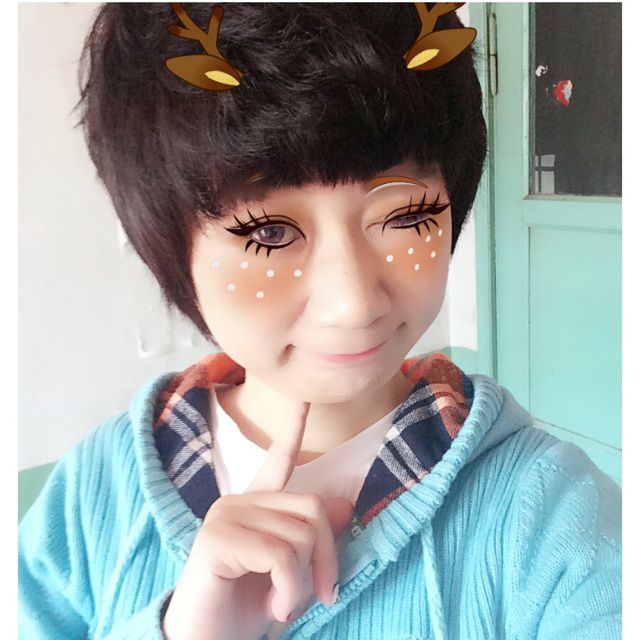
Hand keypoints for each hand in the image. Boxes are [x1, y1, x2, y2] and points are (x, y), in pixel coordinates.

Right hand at [162, 399, 354, 639]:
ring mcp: (225, 516)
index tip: (305, 396)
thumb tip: (346, 505)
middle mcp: (238, 502)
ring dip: (305, 582)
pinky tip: (275, 607)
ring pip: (300, 535)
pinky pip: (281, 555)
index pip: (278, 459)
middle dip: (327, 559)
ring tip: (285, 603)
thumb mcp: (293, 574)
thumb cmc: (247, 610)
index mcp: (256, 506)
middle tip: (323, 594)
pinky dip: (290, 590)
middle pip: (313, 508)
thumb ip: (313, 539)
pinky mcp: (217, 539)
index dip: (293, 426)